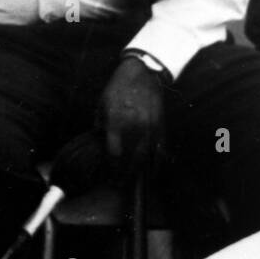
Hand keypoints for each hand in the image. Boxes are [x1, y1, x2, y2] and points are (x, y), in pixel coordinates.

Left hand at [97, 57, 165, 176]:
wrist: (143, 74)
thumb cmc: (118, 88)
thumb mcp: (101, 103)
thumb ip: (100, 124)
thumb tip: (98, 140)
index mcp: (117, 121)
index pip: (114, 152)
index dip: (111, 166)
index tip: (109, 174)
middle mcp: (135, 127)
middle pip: (131, 159)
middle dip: (125, 174)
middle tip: (119, 184)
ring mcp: (150, 127)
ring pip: (146, 157)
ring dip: (139, 171)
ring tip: (133, 182)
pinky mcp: (161, 126)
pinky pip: (161, 150)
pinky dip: (157, 163)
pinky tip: (152, 172)